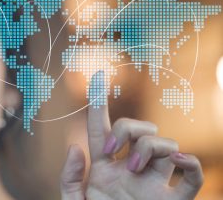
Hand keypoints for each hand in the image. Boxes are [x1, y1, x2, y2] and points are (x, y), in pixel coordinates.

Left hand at [60, 104, 202, 199]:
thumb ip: (69, 179)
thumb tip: (76, 147)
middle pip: (139, 128)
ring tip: (133, 170)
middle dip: (129, 129)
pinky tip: (175, 162)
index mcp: (103, 168)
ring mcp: (152, 182)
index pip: (100, 128)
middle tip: (117, 153)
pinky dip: (189, 164)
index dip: (99, 103)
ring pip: (166, 144)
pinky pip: (191, 176)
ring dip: (151, 148)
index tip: (98, 77)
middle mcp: (129, 169)